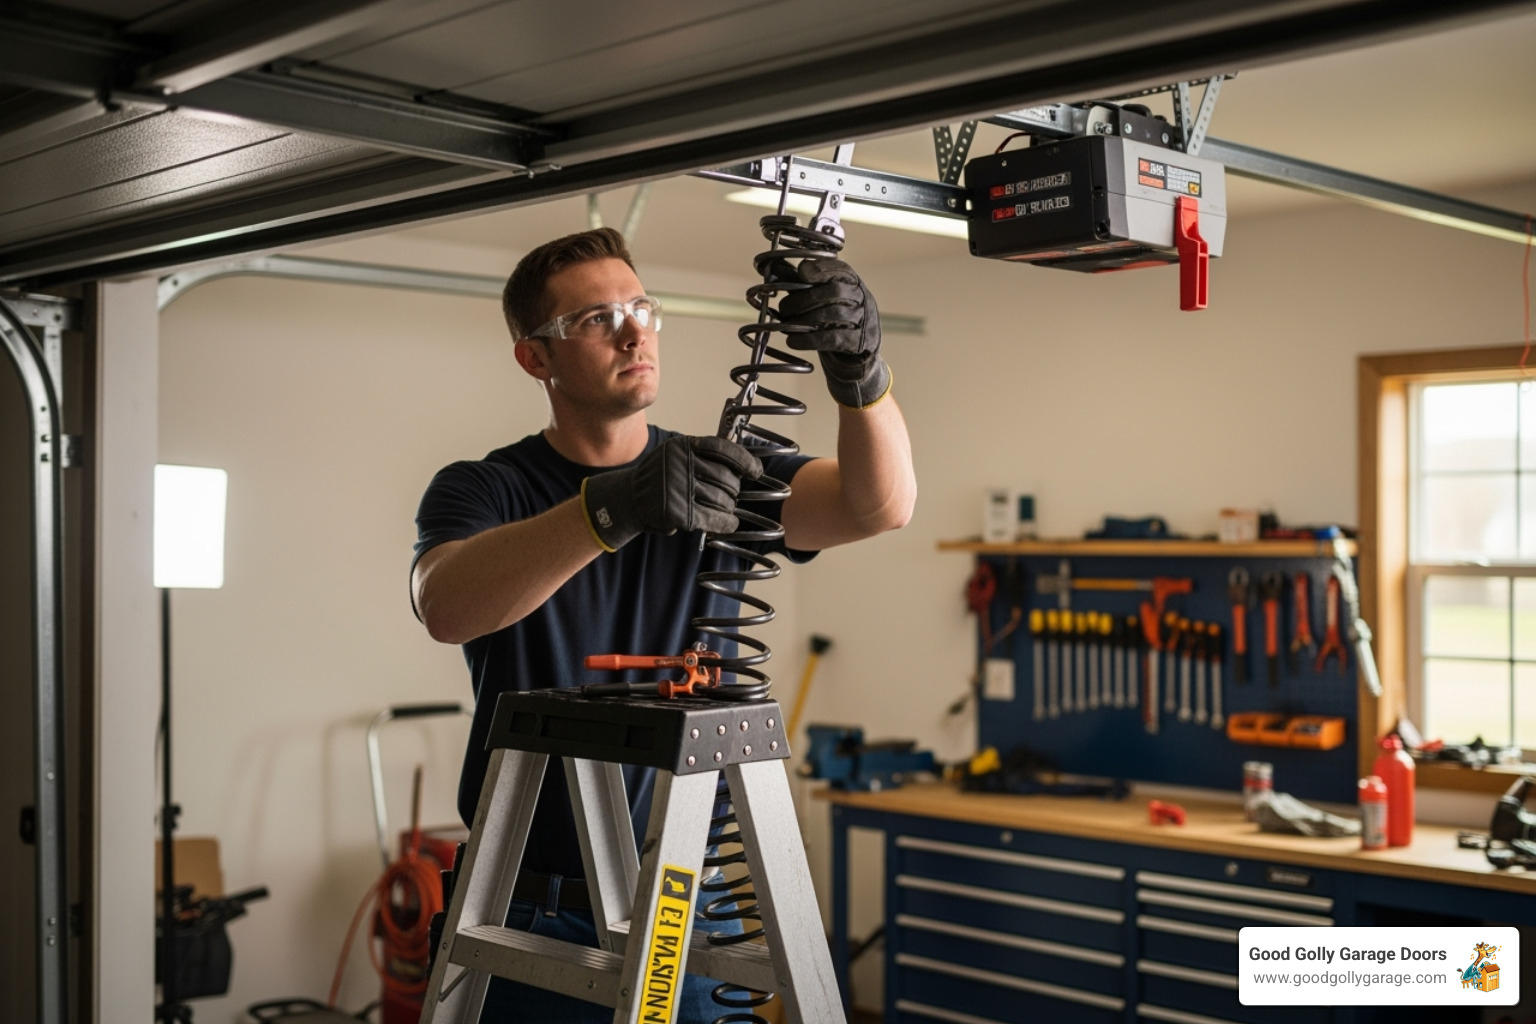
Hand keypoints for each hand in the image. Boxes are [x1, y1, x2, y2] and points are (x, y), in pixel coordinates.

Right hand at [581, 435, 762, 551]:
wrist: (628, 499)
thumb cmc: (658, 479)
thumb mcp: (676, 456)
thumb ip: (701, 456)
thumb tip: (740, 466)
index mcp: (683, 446)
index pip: (723, 449)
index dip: (745, 461)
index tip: (756, 471)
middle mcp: (681, 464)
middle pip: (726, 477)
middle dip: (734, 489)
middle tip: (733, 495)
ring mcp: (678, 488)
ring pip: (721, 499)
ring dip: (729, 508)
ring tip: (727, 510)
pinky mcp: (677, 511)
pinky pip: (713, 518)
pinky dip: (726, 523)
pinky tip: (730, 524)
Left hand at [774, 258, 889, 407]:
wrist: (854, 355)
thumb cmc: (832, 320)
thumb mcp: (819, 298)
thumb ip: (798, 283)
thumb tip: (773, 269)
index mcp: (852, 282)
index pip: (840, 269)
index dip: (821, 269)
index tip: (801, 273)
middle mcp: (862, 297)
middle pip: (835, 292)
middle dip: (804, 299)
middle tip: (783, 308)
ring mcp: (864, 320)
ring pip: (835, 315)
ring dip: (804, 320)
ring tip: (786, 326)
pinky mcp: (859, 343)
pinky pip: (833, 339)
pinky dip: (809, 340)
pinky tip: (793, 341)